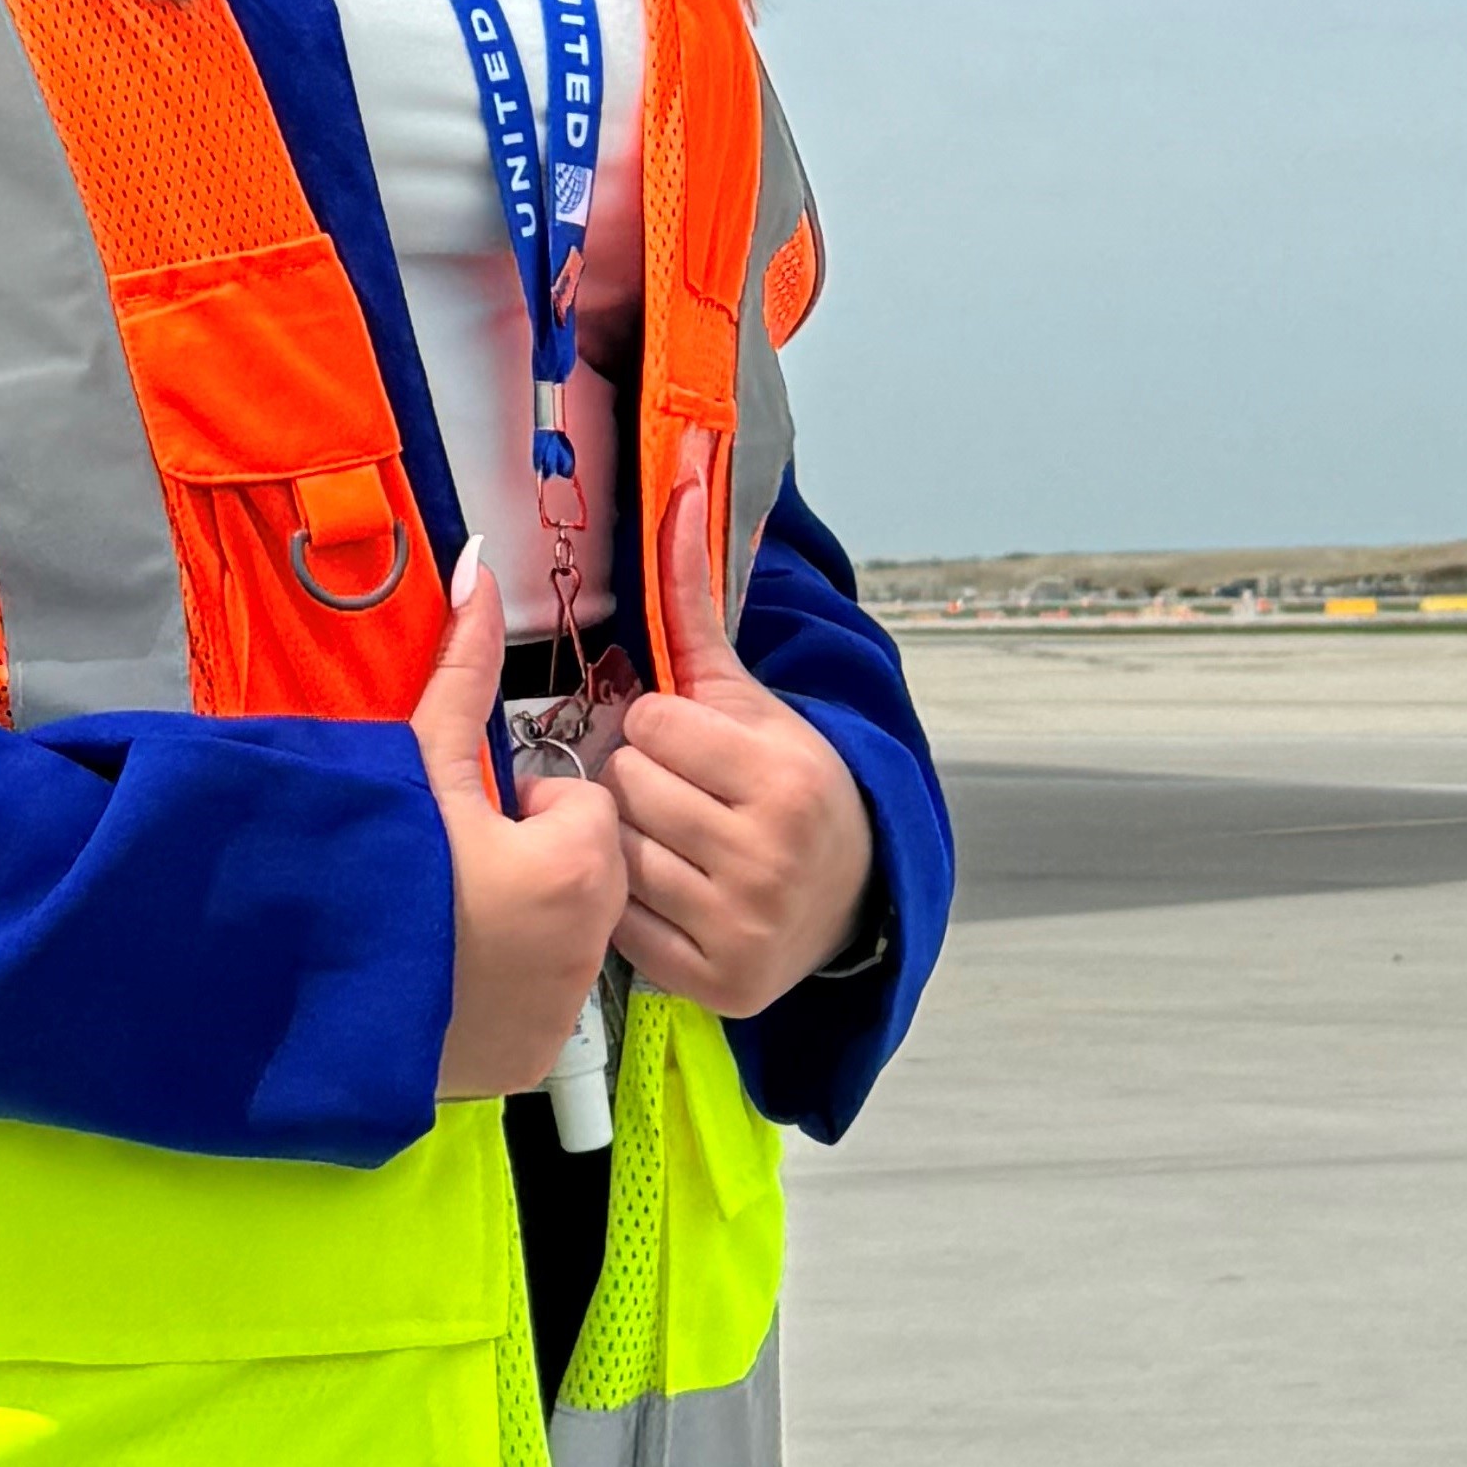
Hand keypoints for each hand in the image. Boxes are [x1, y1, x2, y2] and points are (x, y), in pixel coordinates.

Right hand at [411, 550, 626, 1100]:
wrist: (320, 998)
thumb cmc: (378, 863)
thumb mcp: (420, 761)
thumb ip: (463, 668)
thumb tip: (480, 562)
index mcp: (574, 865)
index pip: (583, 808)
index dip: (526, 806)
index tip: (473, 823)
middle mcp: (590, 944)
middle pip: (585, 870)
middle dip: (534, 860)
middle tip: (459, 866)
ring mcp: (562, 1009)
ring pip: (570, 935)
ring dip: (527, 919)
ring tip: (452, 916)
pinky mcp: (532, 1056)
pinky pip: (545, 998)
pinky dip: (511, 982)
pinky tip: (452, 972)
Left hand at [612, 474, 875, 1018]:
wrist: (850, 893)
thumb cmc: (784, 779)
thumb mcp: (750, 696)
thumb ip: (695, 602)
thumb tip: (678, 485)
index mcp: (783, 779)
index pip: (651, 723)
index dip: (662, 726)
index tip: (693, 743)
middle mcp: (767, 859)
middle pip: (626, 787)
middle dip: (642, 780)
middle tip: (682, 792)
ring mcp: (742, 927)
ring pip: (615, 853)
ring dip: (629, 840)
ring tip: (675, 838)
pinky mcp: (716, 982)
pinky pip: (621, 924)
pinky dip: (632, 905)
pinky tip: (672, 889)